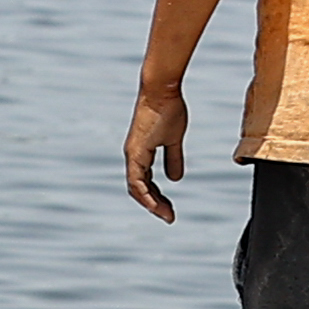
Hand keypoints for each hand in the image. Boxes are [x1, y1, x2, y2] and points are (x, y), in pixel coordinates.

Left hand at [123, 83, 192, 221]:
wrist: (162, 91)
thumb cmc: (167, 110)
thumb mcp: (173, 139)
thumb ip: (173, 158)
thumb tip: (175, 178)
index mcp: (140, 154)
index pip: (144, 183)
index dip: (155, 197)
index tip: (169, 209)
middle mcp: (133, 156)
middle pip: (139, 189)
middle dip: (154, 205)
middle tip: (169, 217)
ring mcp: (133, 154)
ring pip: (136, 187)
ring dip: (150, 203)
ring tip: (166, 215)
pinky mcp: (135, 151)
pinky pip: (136, 179)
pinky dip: (145, 193)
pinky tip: (155, 204)